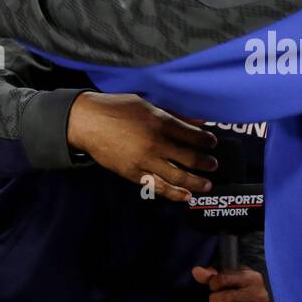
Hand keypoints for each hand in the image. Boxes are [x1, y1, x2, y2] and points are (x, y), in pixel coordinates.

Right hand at [69, 93, 218, 201]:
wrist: (88, 122)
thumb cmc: (117, 108)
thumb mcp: (148, 105)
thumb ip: (174, 114)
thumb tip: (198, 121)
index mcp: (160, 121)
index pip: (192, 135)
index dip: (206, 141)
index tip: (213, 143)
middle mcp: (155, 142)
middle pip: (189, 158)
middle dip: (205, 163)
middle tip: (213, 165)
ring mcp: (144, 160)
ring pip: (177, 176)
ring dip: (196, 182)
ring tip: (207, 184)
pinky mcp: (133, 174)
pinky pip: (157, 187)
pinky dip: (174, 194)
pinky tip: (186, 196)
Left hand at [191, 264, 273, 301]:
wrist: (260, 297)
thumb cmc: (241, 285)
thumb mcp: (230, 275)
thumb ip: (211, 274)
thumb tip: (196, 271)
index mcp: (251, 278)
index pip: (224, 279)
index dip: (213, 283)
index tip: (213, 286)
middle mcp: (257, 294)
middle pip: (227, 299)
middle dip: (214, 299)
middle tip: (214, 298)